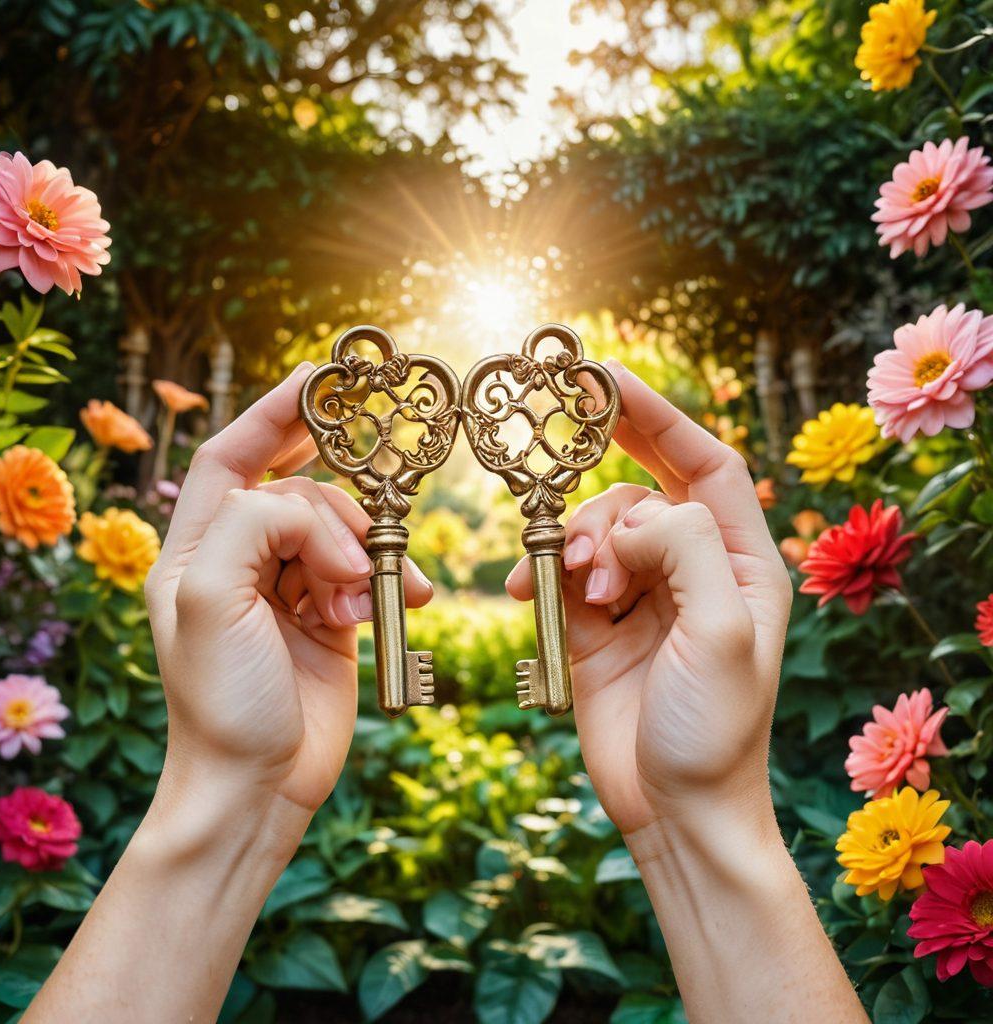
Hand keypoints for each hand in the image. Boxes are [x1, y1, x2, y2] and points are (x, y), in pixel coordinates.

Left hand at [144, 365, 431, 842]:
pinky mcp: (334, 616)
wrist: (259, 788)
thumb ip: (254, 524)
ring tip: (365, 598)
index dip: (270, 414)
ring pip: (343, 531)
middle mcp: (241, 562)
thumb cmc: (221, 702)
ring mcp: (291, 588)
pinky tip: (406, 601)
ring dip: (367, 554)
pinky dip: (394, 579)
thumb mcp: (210, 599)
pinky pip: (372, 571)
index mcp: (196, 551)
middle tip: (362, 530)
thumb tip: (320, 515)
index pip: (228, 459)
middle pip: (295, 492)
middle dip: (334, 505)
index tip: (319, 379)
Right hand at [506, 361, 791, 854]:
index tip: (608, 379)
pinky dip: (539, 572)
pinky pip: (558, 572)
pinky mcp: (592, 624)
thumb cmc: (713, 731)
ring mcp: (639, 595)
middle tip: (582, 502)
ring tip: (580, 593)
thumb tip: (630, 517)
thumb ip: (685, 549)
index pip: (705, 463)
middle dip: (607, 484)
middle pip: (643, 490)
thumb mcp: (722, 632)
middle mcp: (692, 569)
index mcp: (742, 561)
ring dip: (574, 544)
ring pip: (594, 530)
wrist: (673, 812)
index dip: (660, 417)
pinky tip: (526, 592)